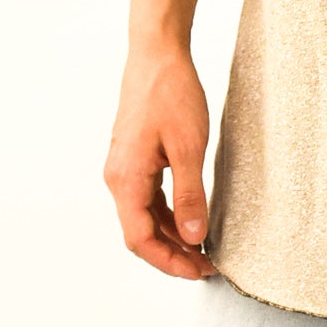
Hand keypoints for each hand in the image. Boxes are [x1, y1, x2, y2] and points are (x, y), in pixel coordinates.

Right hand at [103, 42, 217, 280]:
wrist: (157, 55)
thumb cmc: (171, 94)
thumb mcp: (190, 148)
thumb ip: (191, 195)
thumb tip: (194, 236)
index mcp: (126, 179)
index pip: (141, 239)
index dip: (169, 262)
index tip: (199, 271)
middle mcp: (119, 178)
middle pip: (140, 233)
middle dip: (173, 254)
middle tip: (207, 267)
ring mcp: (124, 169)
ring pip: (145, 218)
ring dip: (172, 236)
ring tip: (204, 249)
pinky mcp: (134, 160)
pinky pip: (149, 199)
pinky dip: (169, 215)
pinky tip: (192, 219)